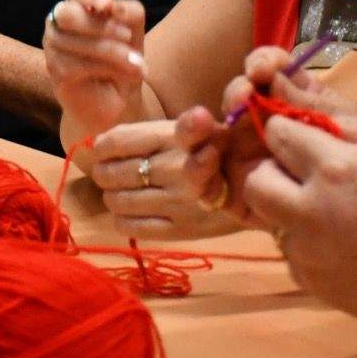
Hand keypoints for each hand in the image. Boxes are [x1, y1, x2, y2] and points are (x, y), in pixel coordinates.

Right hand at [44, 0, 147, 136]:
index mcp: (77, 6)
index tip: (107, 5)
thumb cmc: (123, 58)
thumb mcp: (134, 30)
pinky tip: (126, 74)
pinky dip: (108, 69)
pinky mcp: (55, 71)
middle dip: (102, 26)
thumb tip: (112, 7)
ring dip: (114, 53)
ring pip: (79, 42)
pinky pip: (79, 65)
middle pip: (69, 14)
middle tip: (128, 36)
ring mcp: (52, 48)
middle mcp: (58, 23)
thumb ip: (127, 12)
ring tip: (137, 64)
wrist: (118, 99)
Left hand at [81, 118, 238, 238]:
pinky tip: (130, 211)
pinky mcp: (179, 230)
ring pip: (117, 200)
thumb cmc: (219, 150)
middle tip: (109, 173)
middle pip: (112, 173)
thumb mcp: (192, 127)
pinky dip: (122, 217)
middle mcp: (175, 168)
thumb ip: (148, 133)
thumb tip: (98, 141)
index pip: (117, 142)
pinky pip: (131, 226)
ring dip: (112, 195)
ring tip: (120, 190)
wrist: (258, 186)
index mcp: (175, 136)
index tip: (103, 150)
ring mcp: (177, 202)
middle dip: (104, 173)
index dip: (102, 147)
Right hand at [212, 46, 356, 216]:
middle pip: (233, 100)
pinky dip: (197, 168)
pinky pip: (204, 182)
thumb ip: (311, 104)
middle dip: (234, 93)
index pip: (267, 71)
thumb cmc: (356, 170)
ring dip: (194, 127)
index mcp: (287, 102)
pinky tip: (206, 159)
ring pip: (204, 138)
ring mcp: (238, 158)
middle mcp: (257, 124)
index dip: (261, 63)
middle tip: (242, 97)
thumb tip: (276, 79)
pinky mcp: (228, 193)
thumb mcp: (341, 131)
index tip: (261, 70)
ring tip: (200, 122)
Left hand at [238, 81, 356, 322]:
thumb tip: (303, 114)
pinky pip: (294, 257)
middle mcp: (311, 212)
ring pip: (273, 222)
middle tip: (303, 175)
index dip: (287, 131)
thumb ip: (345, 125)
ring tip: (335, 213)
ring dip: (292, 211)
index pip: (277, 134)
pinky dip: (310, 246)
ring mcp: (310, 255)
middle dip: (272, 171)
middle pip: (256, 182)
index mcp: (334, 168)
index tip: (301, 136)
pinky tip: (346, 243)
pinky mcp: (315, 285)